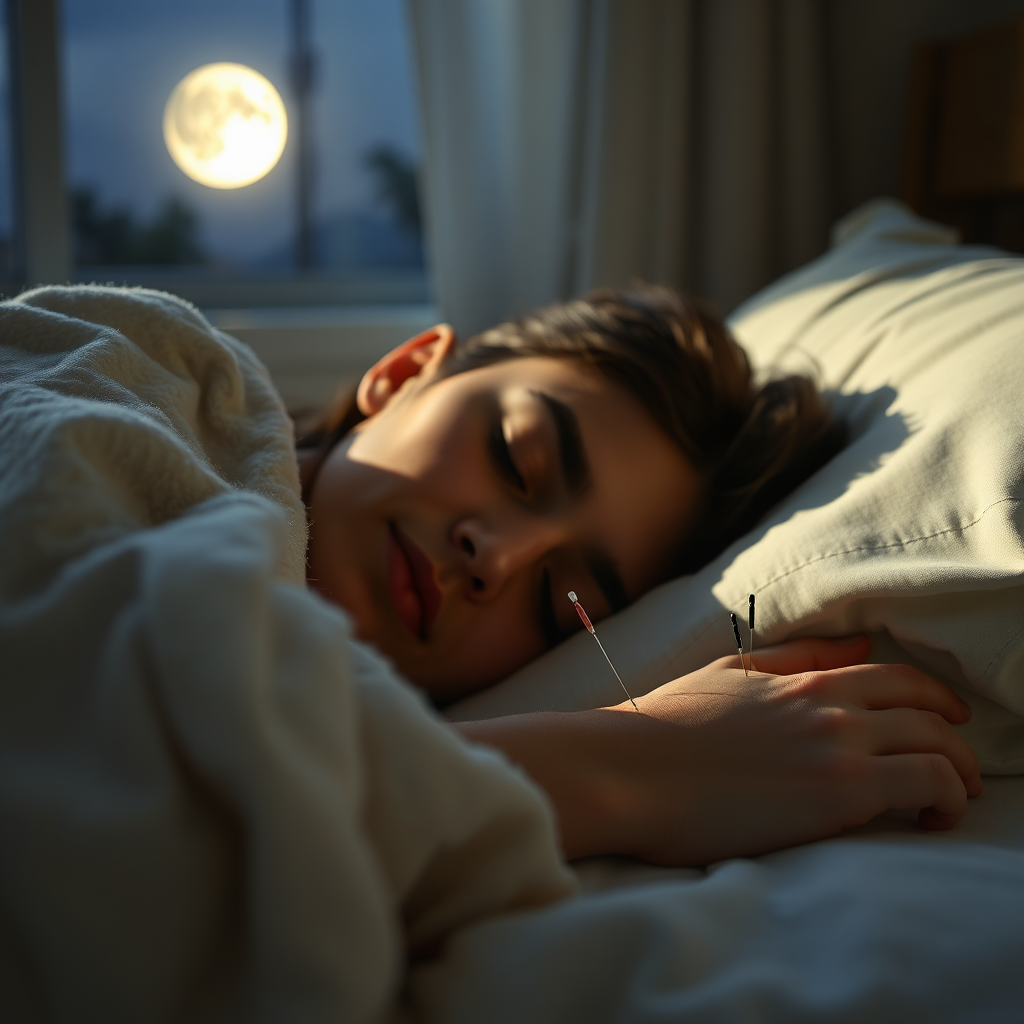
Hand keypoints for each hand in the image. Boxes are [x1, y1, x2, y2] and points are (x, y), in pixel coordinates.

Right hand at [456, 636, 981, 865]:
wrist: (630, 770)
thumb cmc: (666, 727)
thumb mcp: (728, 673)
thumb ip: (793, 658)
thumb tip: (855, 645)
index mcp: (802, 678)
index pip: (893, 675)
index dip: (932, 696)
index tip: (943, 719)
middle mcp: (830, 704)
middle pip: (926, 707)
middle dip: (957, 735)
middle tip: (961, 765)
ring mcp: (838, 744)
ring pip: (940, 746)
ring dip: (961, 773)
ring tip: (952, 800)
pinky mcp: (841, 792)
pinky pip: (928, 785)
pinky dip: (946, 800)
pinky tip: (929, 819)